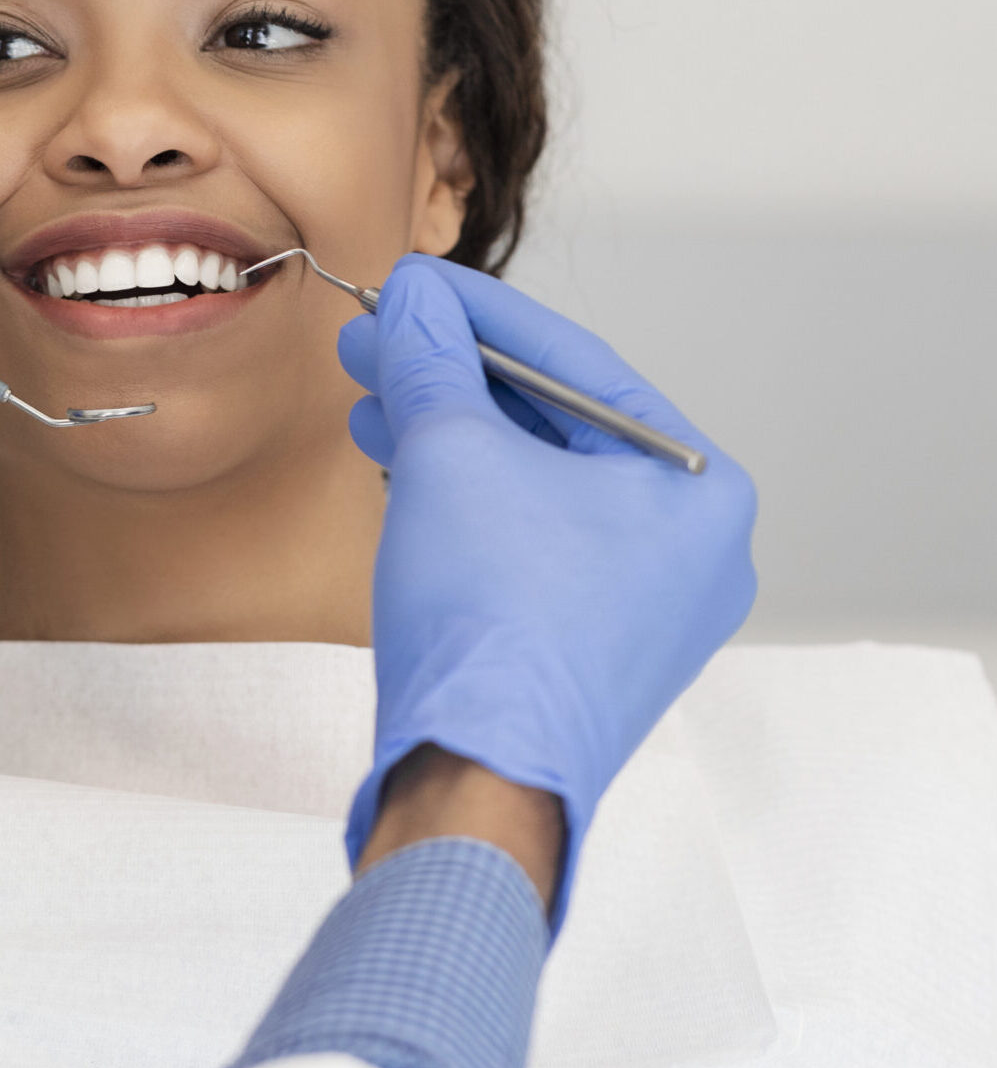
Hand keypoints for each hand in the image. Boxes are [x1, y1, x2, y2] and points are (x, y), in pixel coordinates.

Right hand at [338, 254, 756, 926]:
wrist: (475, 784)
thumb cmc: (492, 624)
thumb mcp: (450, 456)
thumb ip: (433, 360)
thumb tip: (410, 300)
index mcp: (699, 489)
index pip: (575, 364)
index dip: (477, 313)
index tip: (412, 283)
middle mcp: (692, 548)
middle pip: (553, 426)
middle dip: (451, 379)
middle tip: (375, 341)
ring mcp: (645, 606)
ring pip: (535, 487)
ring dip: (448, 438)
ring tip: (370, 403)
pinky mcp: (592, 647)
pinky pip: (531, 543)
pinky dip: (469, 503)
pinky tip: (402, 472)